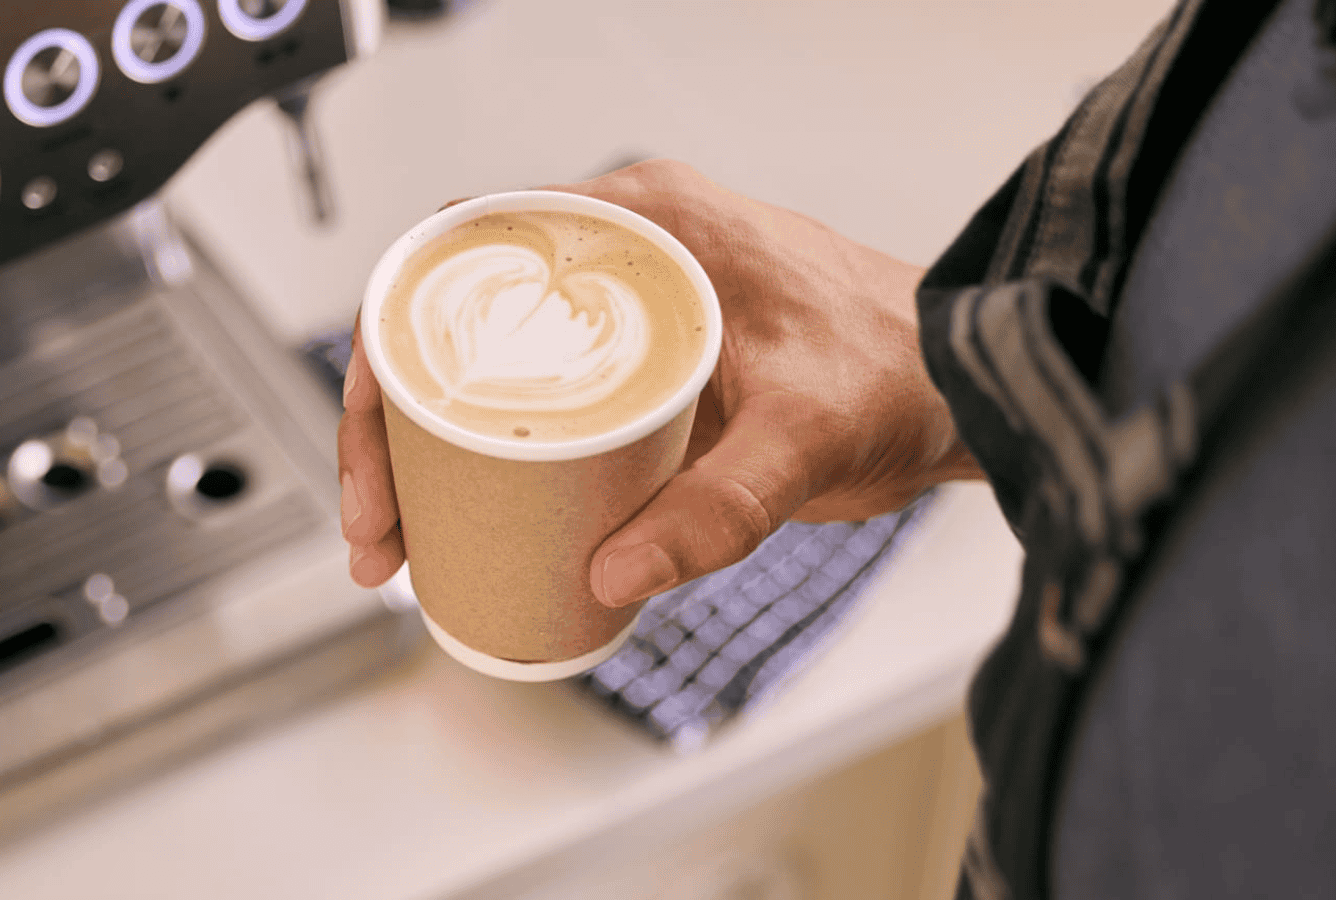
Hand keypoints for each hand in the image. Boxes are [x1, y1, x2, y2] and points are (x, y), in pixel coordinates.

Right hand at [337, 160, 982, 603]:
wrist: (963, 385)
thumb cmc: (902, 363)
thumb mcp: (807, 434)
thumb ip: (717, 506)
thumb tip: (608, 576)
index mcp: (644, 224)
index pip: (464, 255)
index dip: (388, 343)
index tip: (371, 437)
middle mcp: (621, 255)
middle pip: (454, 321)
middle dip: (389, 425)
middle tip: (378, 524)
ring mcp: (627, 313)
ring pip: (486, 367)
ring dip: (428, 451)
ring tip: (401, 541)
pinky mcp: (643, 370)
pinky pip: (536, 404)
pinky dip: (490, 461)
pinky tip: (466, 524)